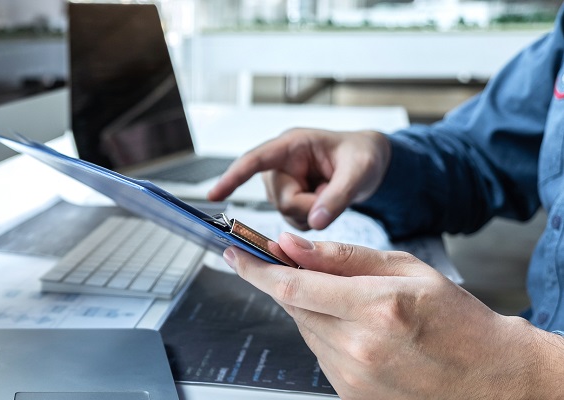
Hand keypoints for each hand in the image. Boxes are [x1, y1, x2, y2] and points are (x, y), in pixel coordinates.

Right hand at [208, 128, 390, 229]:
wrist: (370, 162)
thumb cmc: (363, 155)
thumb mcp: (358, 172)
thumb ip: (338, 196)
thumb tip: (315, 221)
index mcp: (291, 145)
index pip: (255, 160)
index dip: (233, 177)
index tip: (213, 194)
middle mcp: (280, 164)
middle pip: (280, 199)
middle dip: (308, 205)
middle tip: (334, 195)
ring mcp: (282, 182)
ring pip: (286, 213)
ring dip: (311, 212)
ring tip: (330, 193)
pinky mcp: (287, 197)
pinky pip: (293, 219)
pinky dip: (311, 217)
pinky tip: (323, 203)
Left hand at [223, 234, 563, 398]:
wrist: (491, 380)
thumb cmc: (458, 321)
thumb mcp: (407, 270)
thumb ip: (343, 257)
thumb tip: (290, 244)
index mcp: (376, 308)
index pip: (292, 285)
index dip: (255, 267)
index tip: (232, 252)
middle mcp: (359, 347)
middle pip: (293, 306)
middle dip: (286, 281)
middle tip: (295, 265)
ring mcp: (352, 377)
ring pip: (304, 329)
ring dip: (312, 309)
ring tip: (354, 305)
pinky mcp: (349, 395)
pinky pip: (319, 354)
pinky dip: (326, 334)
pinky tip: (360, 332)